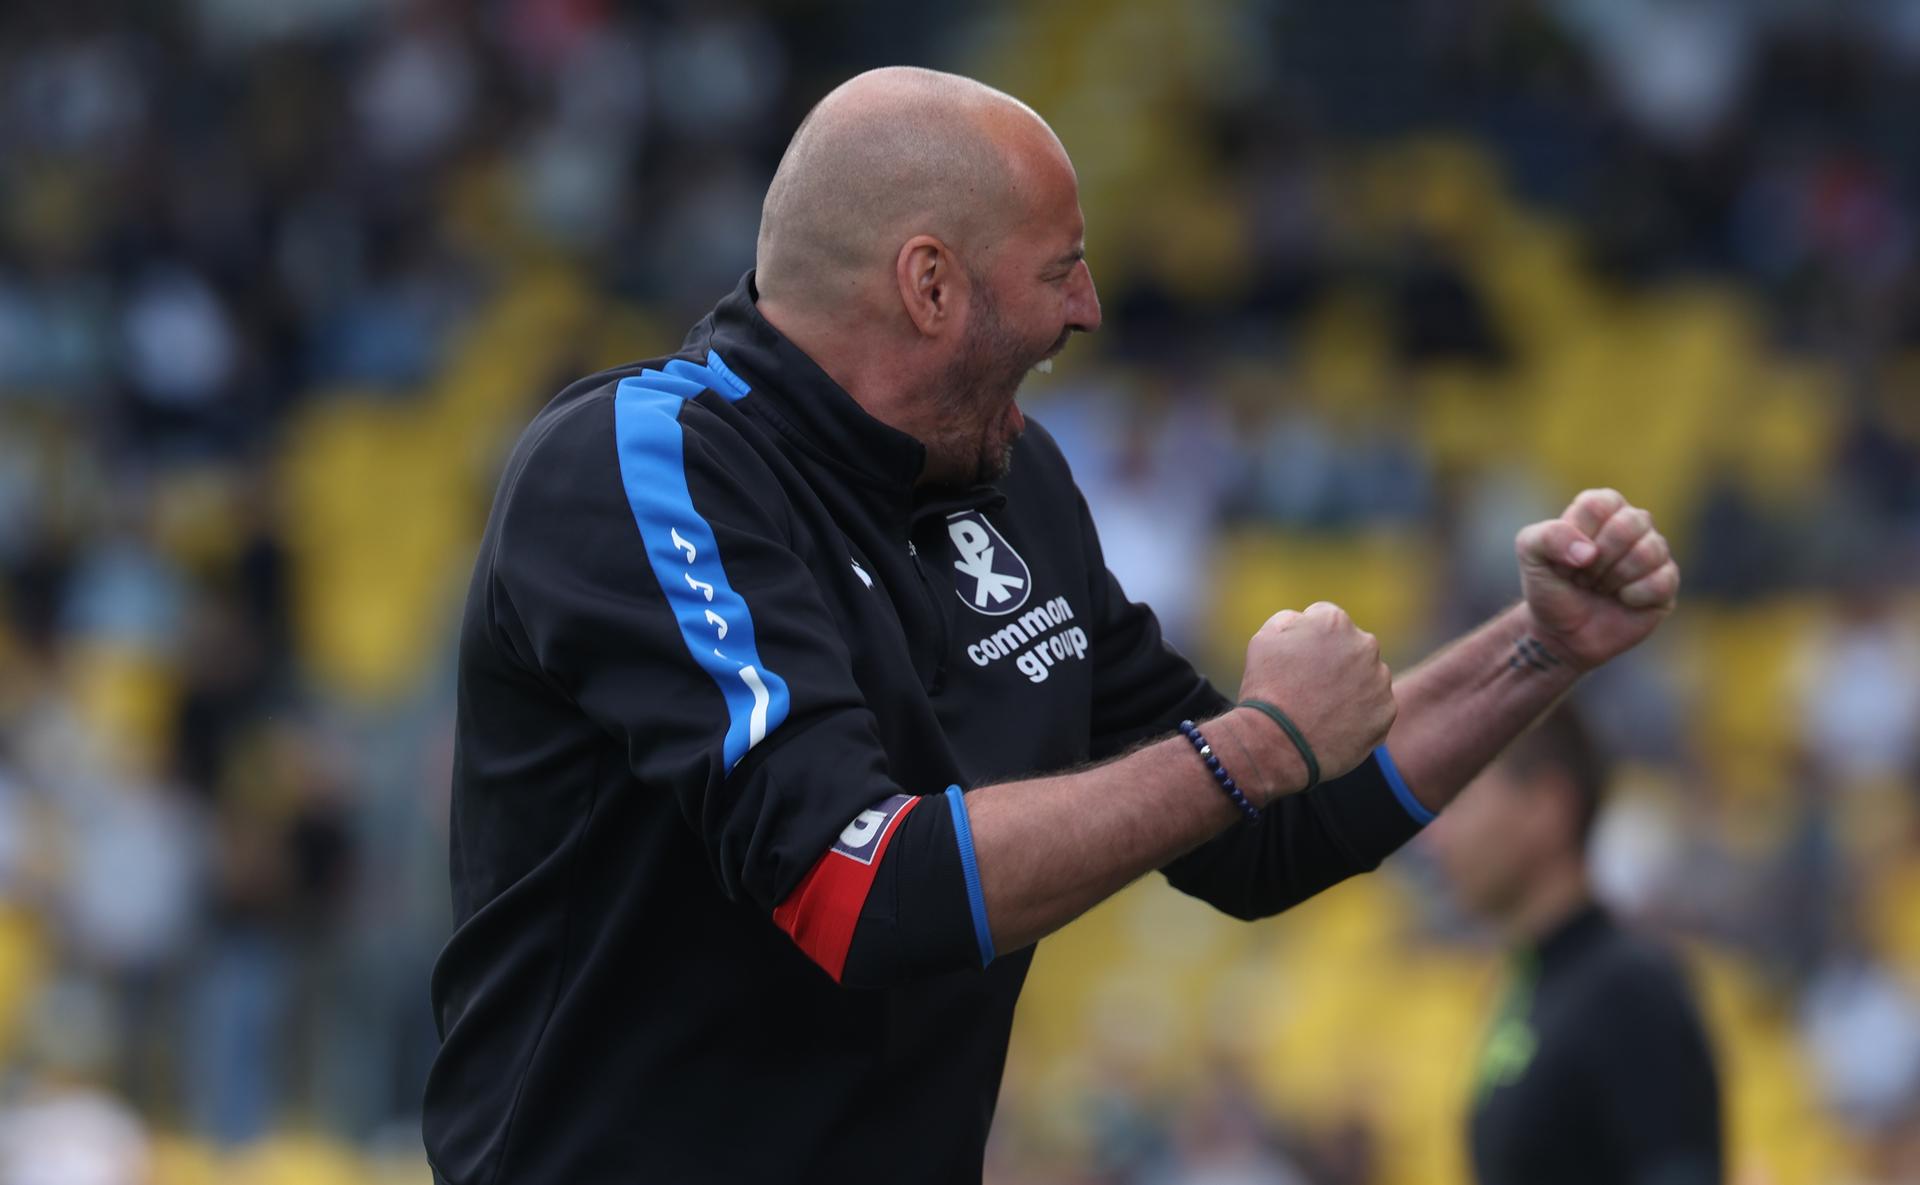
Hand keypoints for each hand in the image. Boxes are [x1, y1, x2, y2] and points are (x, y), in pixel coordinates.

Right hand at [1233, 602, 1396, 797]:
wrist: (1278, 743)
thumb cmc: (1266, 689)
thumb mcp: (1263, 640)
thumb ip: (1291, 620)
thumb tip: (1305, 621)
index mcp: (1334, 621)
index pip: (1326, 621)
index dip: (1309, 641)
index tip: (1298, 661)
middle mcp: (1365, 644)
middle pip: (1351, 647)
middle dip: (1336, 661)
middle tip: (1311, 687)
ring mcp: (1380, 679)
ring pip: (1367, 677)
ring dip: (1350, 687)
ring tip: (1322, 710)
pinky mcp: (1387, 711)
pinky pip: (1374, 708)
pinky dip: (1359, 715)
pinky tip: (1335, 725)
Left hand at [1515, 488, 1680, 670]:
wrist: (1563, 633)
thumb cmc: (1550, 587)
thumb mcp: (1530, 554)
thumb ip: (1547, 537)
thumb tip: (1588, 552)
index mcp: (1600, 508)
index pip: (1598, 504)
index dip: (1578, 535)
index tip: (1566, 557)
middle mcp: (1632, 523)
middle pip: (1629, 524)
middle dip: (1598, 560)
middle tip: (1584, 577)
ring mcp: (1654, 551)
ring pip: (1649, 551)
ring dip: (1614, 579)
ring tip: (1601, 588)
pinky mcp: (1667, 582)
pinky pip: (1661, 581)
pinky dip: (1634, 596)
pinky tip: (1623, 600)